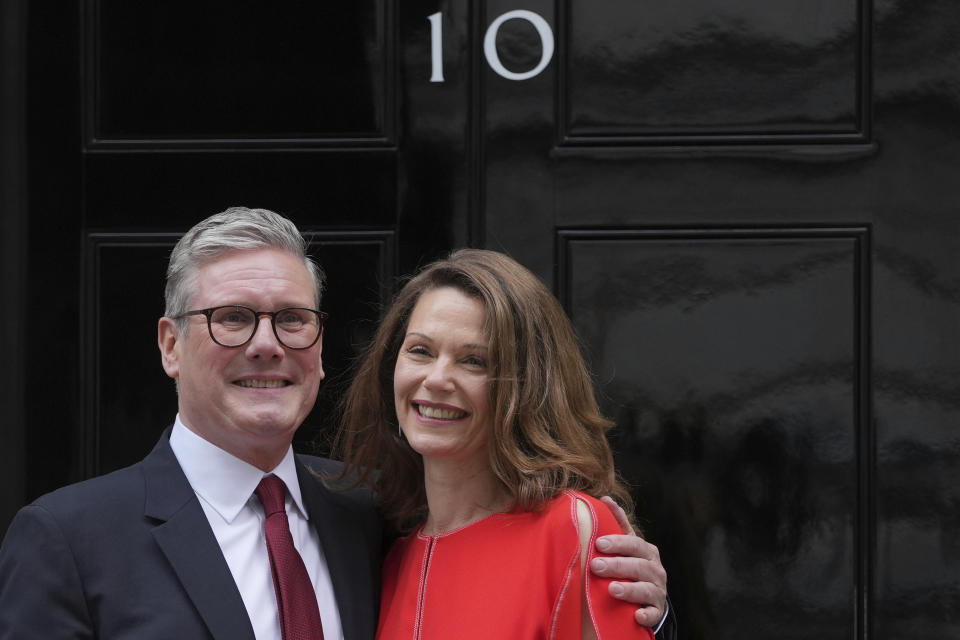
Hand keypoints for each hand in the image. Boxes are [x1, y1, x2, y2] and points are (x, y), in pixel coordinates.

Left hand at [593, 496, 667, 627]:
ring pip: (646, 589)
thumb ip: (618, 523)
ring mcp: (658, 591)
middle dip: (616, 565)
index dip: (617, 543)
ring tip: (611, 589)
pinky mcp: (656, 610)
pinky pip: (653, 613)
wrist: (649, 596)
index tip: (599, 543)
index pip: (634, 544)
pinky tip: (636, 614)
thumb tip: (605, 499)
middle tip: (595, 566)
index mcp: (647, 552)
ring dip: (629, 589)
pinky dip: (646, 614)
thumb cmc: (633, 565)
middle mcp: (656, 570)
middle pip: (638, 566)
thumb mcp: (628, 545)